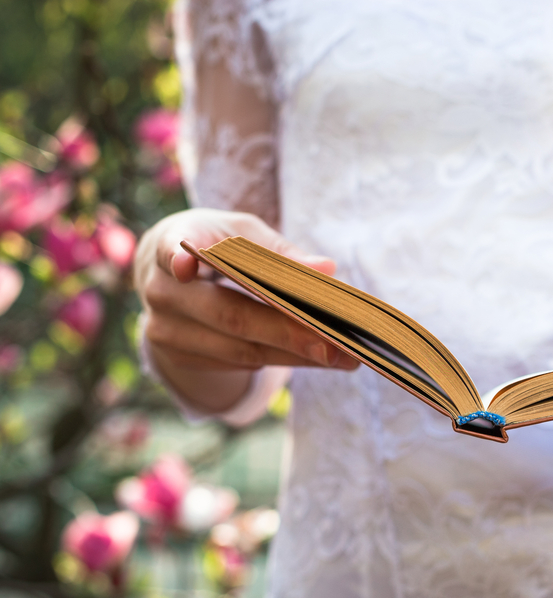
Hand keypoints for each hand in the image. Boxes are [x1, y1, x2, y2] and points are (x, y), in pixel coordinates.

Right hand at [135, 209, 357, 410]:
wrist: (170, 275)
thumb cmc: (217, 244)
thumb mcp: (243, 233)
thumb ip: (280, 251)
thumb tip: (326, 269)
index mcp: (175, 241)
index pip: (172, 249)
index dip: (178, 257)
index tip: (187, 265)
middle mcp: (162, 289)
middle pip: (231, 315)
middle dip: (289, 332)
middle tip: (337, 342)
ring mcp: (166, 328)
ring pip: (240, 349)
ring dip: (296, 355)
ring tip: (344, 356)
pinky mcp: (180, 357)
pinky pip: (240, 364)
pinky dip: (284, 360)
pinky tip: (319, 358)